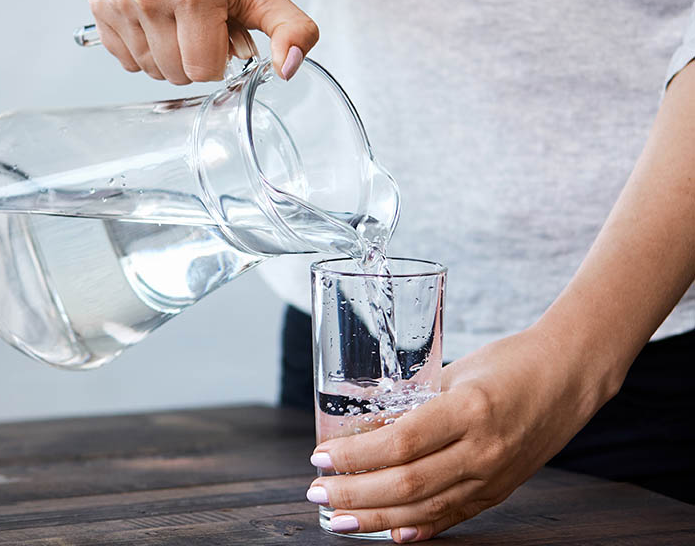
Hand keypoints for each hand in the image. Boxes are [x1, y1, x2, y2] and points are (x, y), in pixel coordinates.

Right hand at [87, 0, 317, 83]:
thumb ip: (290, 30)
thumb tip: (288, 67)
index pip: (202, 70)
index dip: (218, 57)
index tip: (220, 29)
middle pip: (175, 74)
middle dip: (193, 57)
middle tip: (200, 23)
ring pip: (149, 70)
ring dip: (168, 54)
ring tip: (178, 19)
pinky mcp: (100, 3)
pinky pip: (125, 58)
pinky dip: (142, 47)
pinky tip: (155, 20)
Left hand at [306, 326, 618, 541]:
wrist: (572, 374)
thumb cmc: (510, 362)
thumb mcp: (454, 373)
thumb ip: (412, 405)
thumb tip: (362, 431)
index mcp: (469, 410)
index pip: (401, 443)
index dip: (356, 456)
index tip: (320, 457)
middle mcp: (484, 449)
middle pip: (407, 483)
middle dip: (354, 493)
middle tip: (317, 492)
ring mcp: (495, 475)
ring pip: (426, 508)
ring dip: (376, 517)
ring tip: (339, 520)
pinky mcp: (502, 490)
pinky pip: (455, 516)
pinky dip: (420, 528)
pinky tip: (391, 534)